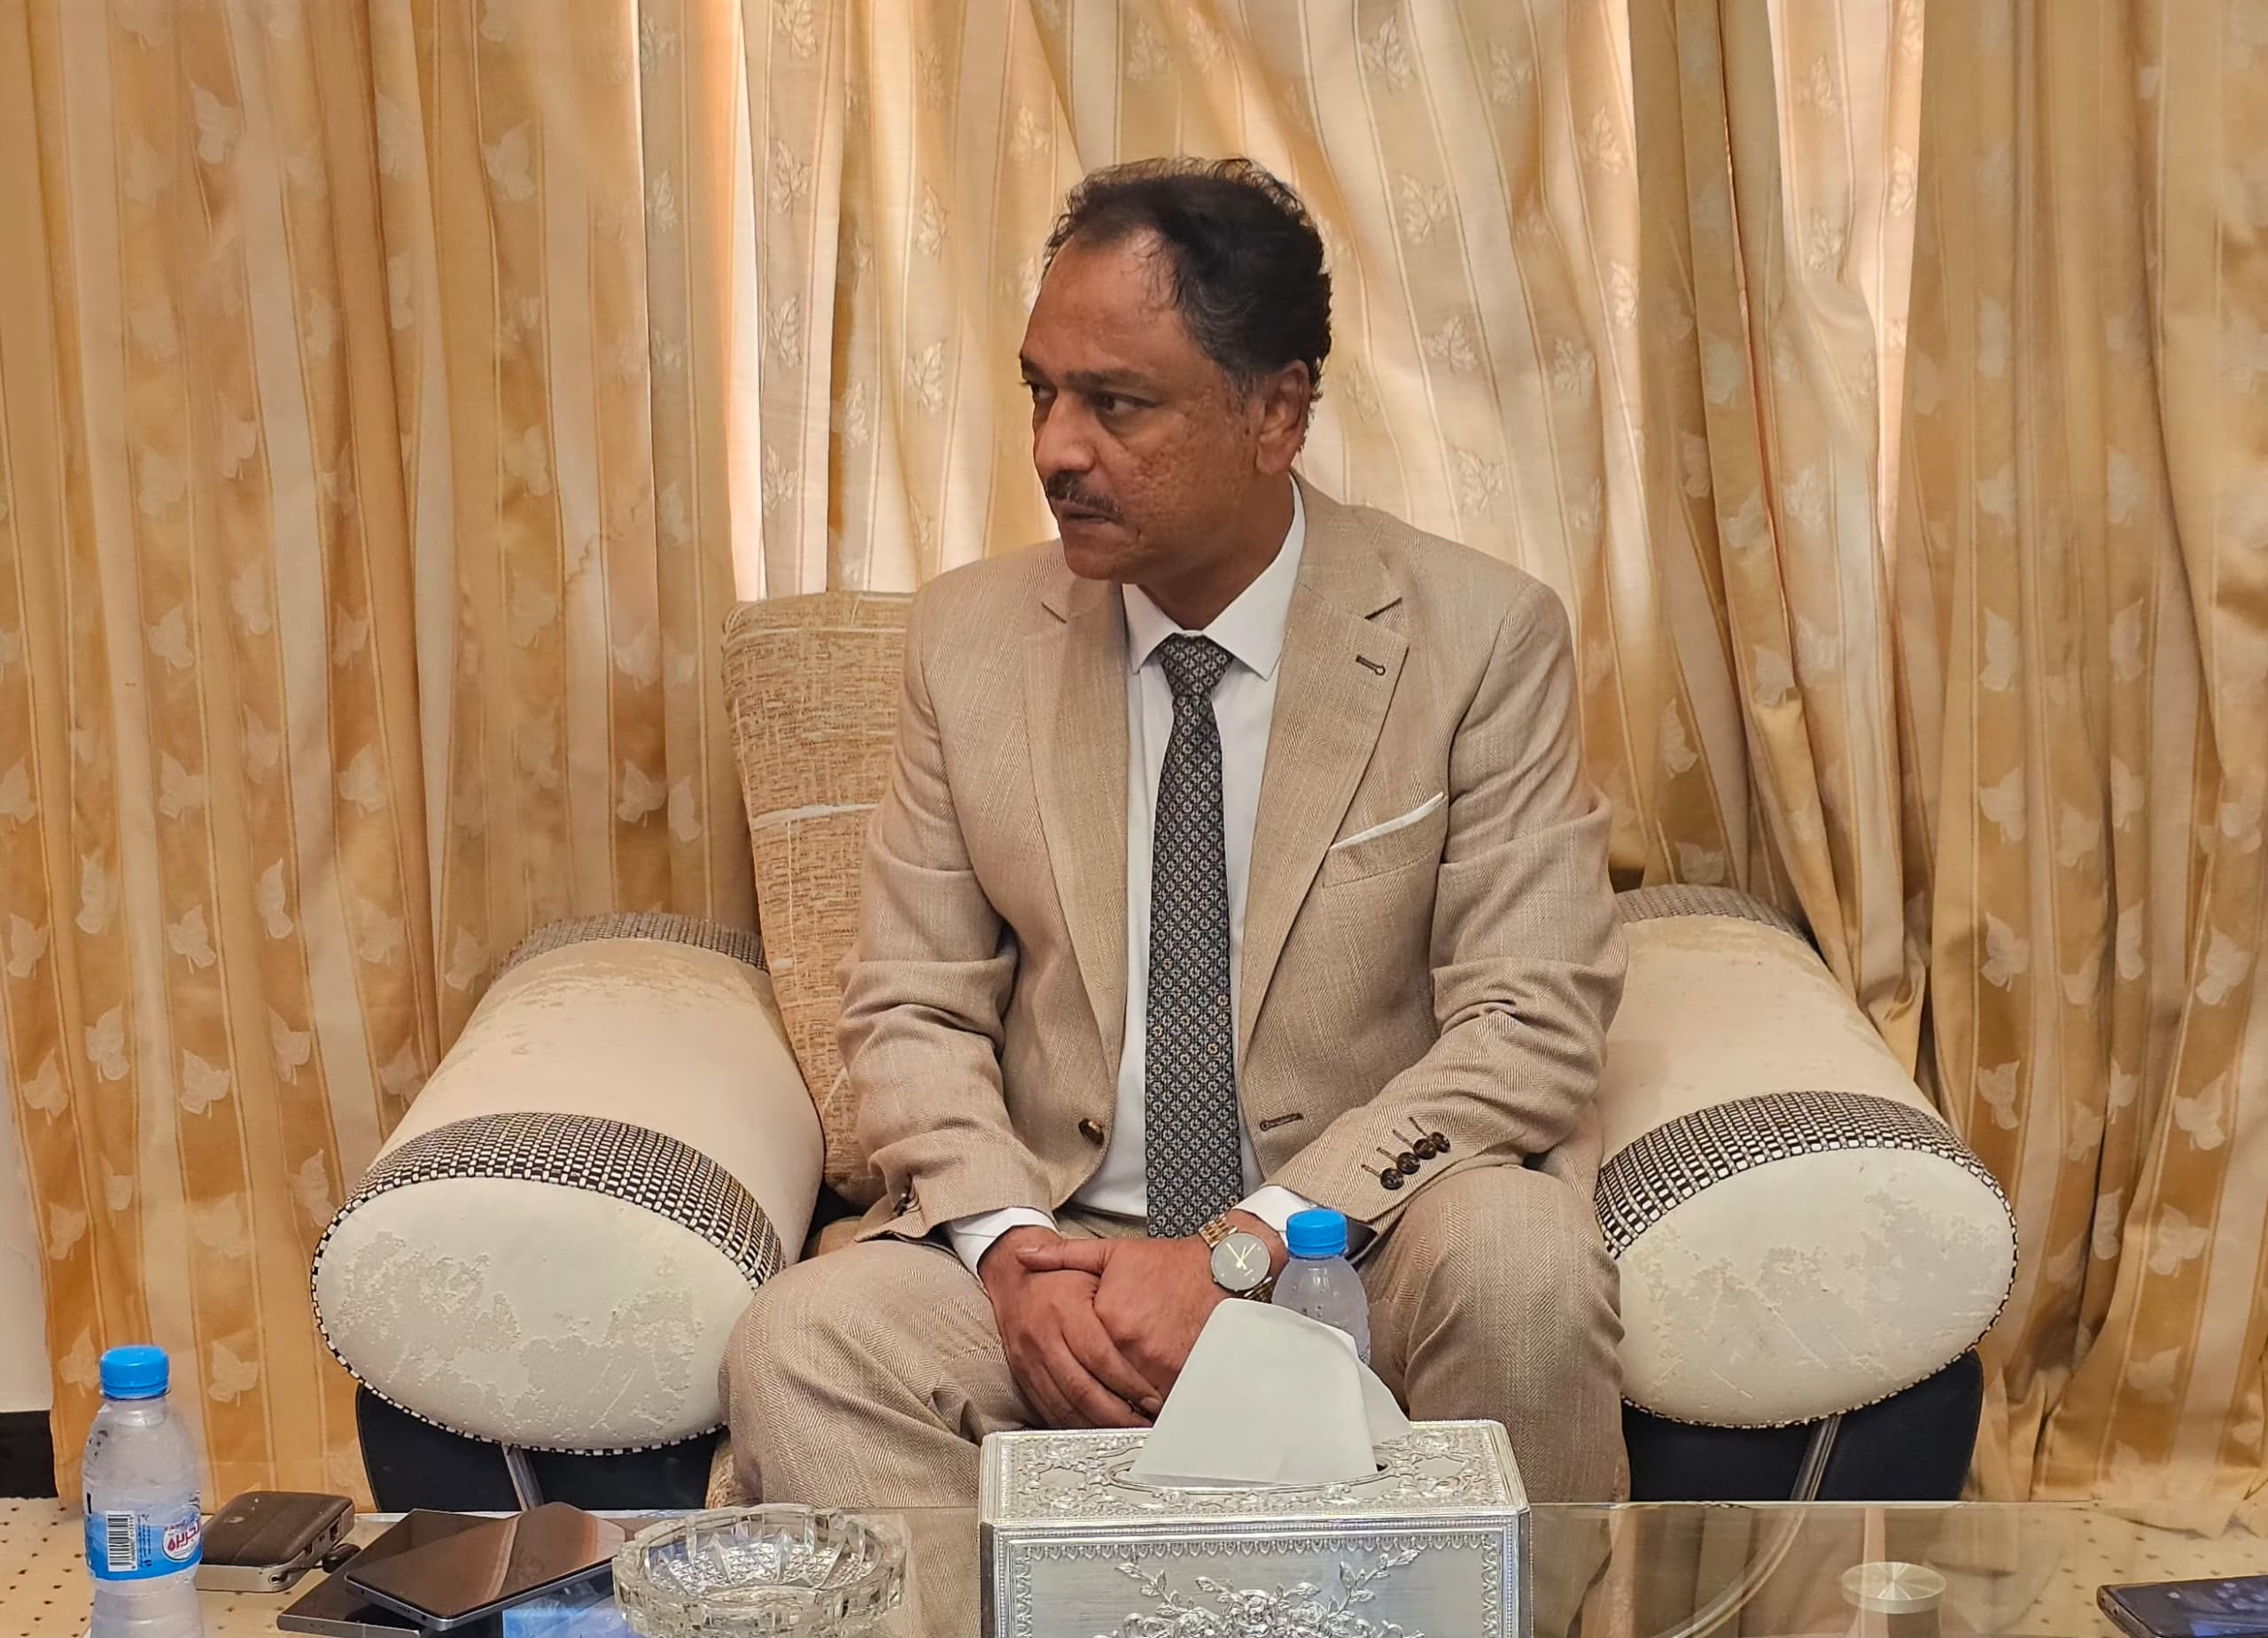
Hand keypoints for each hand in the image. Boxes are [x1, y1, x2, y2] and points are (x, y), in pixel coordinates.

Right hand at [979, 1226, 1165, 1428]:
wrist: (1011, 1277)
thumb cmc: (1058, 1277)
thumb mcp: (1090, 1270)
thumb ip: (1120, 1295)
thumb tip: (1152, 1331)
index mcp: (1062, 1310)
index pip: (1100, 1357)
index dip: (1129, 1383)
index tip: (1152, 1398)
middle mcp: (1042, 1337)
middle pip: (1082, 1389)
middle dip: (1117, 1414)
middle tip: (1144, 1424)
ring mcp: (1029, 1360)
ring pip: (1065, 1407)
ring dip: (1097, 1426)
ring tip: (1126, 1433)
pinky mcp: (1022, 1377)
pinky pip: (1048, 1410)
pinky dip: (1075, 1426)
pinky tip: (1097, 1429)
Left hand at [1014, 1233, 1236, 1396]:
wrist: (1223, 1267)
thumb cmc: (1169, 1264)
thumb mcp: (1112, 1253)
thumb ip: (1064, 1257)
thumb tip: (1024, 1254)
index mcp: (1108, 1318)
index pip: (1084, 1362)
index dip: (1079, 1377)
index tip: (1078, 1386)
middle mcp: (1132, 1343)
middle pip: (1107, 1388)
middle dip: (1103, 1403)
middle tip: (1100, 1413)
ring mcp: (1161, 1362)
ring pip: (1136, 1401)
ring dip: (1131, 1412)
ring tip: (1128, 1417)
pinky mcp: (1186, 1372)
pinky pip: (1165, 1402)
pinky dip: (1159, 1407)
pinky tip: (1158, 1407)